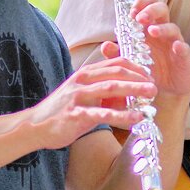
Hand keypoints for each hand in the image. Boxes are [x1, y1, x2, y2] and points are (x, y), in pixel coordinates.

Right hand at [30, 57, 156, 148]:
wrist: (34, 126)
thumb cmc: (62, 110)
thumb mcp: (82, 93)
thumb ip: (102, 89)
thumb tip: (128, 90)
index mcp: (86, 73)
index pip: (116, 63)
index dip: (135, 67)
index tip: (150, 75)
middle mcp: (83, 81)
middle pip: (117, 73)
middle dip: (139, 78)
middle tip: (155, 85)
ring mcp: (79, 97)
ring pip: (112, 88)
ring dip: (134, 91)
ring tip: (151, 96)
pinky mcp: (77, 115)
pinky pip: (103, 114)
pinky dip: (122, 115)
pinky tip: (136, 119)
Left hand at [100, 0, 189, 103]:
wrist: (162, 91)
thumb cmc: (146, 70)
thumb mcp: (129, 61)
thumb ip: (117, 53)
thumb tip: (105, 45)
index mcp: (148, 28)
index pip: (148, 5)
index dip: (141, 2)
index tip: (132, 11)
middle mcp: (162, 32)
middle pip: (162, 9)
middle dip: (151, 9)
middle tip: (140, 18)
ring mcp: (174, 43)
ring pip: (173, 28)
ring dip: (162, 27)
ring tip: (152, 31)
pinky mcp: (184, 58)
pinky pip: (184, 49)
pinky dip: (181, 46)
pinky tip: (176, 47)